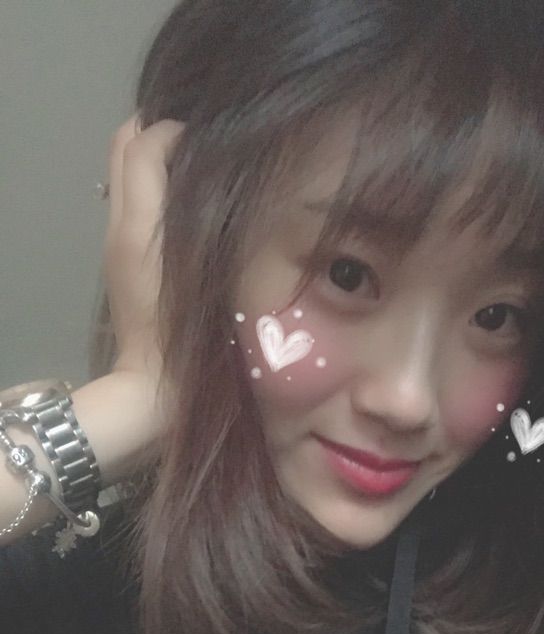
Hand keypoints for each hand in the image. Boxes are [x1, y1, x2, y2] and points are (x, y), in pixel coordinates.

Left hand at [105, 116, 184, 375]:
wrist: (154, 379)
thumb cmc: (186, 325)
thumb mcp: (197, 268)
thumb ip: (195, 214)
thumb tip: (198, 163)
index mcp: (137, 222)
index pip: (140, 144)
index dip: (172, 129)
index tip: (210, 137)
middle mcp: (119, 222)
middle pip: (122, 148)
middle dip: (154, 130)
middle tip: (198, 138)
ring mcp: (117, 238)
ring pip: (124, 172)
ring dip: (154, 155)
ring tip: (196, 161)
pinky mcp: (123, 254)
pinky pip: (131, 199)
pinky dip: (153, 182)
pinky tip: (186, 197)